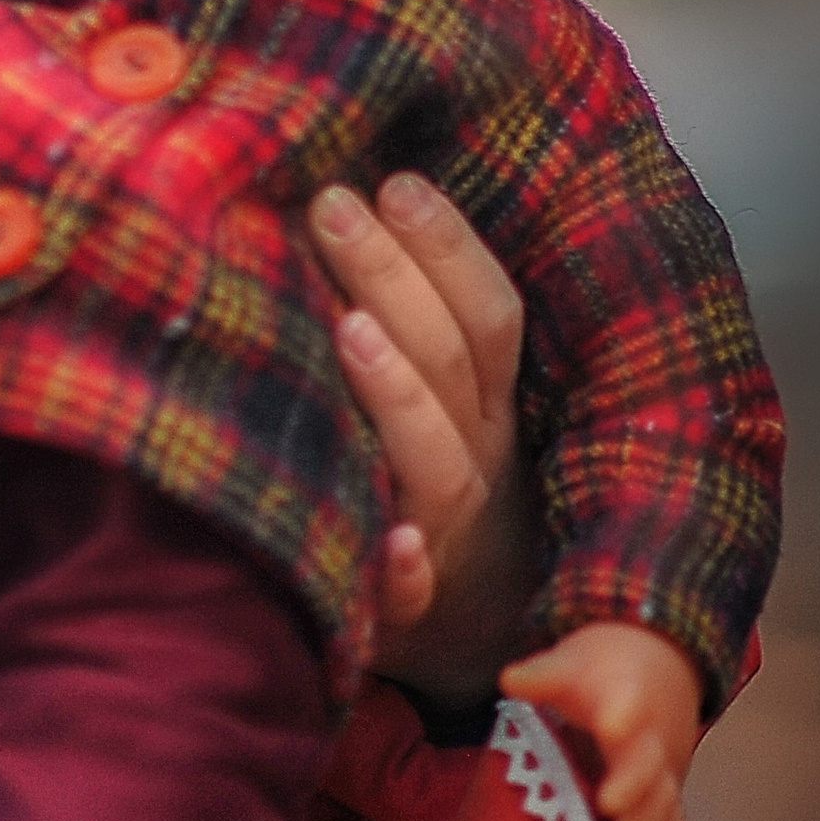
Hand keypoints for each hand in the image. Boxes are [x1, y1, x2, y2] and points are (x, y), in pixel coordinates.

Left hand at [309, 173, 534, 700]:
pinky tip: (392, 545)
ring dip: (398, 396)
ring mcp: (448, 534)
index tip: (393, 180)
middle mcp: (480, 460)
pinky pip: (413, 595)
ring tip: (349, 330)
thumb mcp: (451, 404)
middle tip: (331, 204)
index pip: (484, 313)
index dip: (447, 245)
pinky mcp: (410, 611)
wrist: (479, 640)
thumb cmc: (438, 487)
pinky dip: (406, 571)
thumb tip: (350, 199)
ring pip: (436, 461)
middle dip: (394, 278)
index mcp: (488, 405)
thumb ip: (418, 322)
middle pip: (451, 361)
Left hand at [500, 622, 701, 820]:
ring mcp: (661, 769)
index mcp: (624, 698)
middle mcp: (648, 738)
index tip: (611, 727)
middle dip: (631, 786)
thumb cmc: (604, 670)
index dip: (620, 716)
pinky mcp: (664, 793)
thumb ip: (543, 676)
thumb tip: (509, 680)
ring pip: (660, 801)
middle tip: (606, 806)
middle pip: (645, 764)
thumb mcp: (572, 663)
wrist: (660, 666)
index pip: (624, 705)